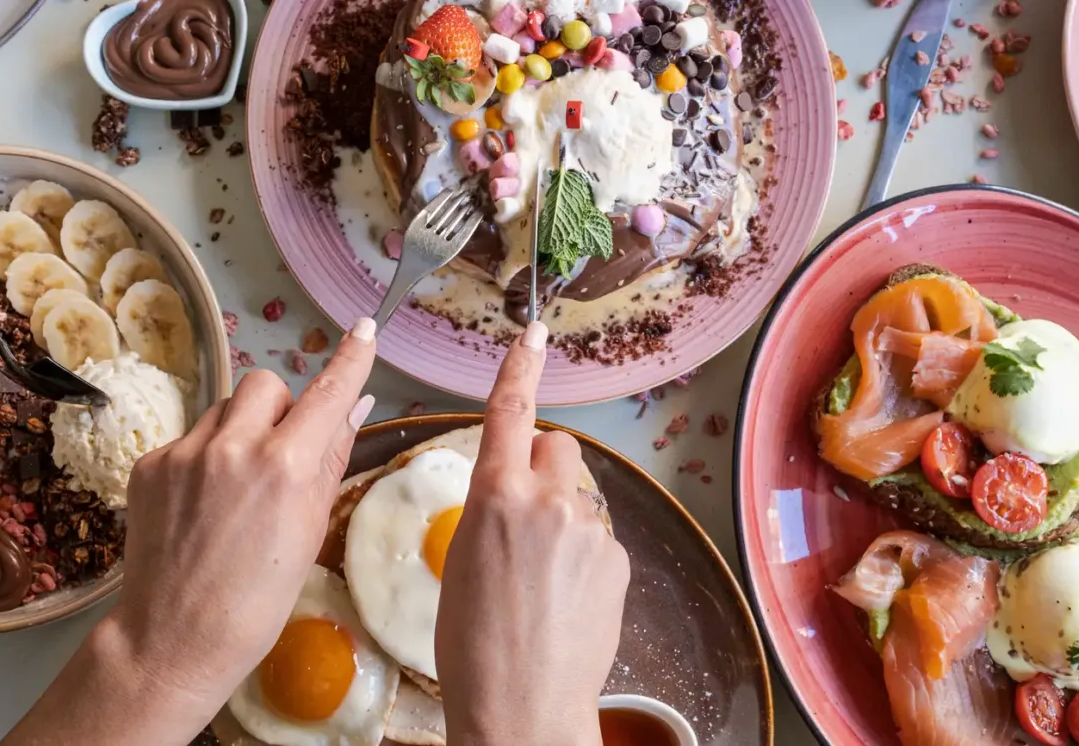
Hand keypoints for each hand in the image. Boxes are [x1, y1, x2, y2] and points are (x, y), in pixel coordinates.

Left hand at [4, 318, 379, 745]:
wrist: (173, 639)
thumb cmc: (256, 602)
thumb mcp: (309, 530)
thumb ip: (330, 460)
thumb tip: (355, 408)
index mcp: (285, 466)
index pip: (327, 393)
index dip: (350, 359)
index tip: (364, 330)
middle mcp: (234, 447)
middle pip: (266, 384)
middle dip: (280, 406)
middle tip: (281, 452)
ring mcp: (184, 453)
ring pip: (224, 409)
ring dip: (239, 432)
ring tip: (236, 491)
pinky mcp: (149, 465)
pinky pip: (189, 439)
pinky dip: (202, 462)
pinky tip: (201, 508)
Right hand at [435, 321, 630, 745]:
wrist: (521, 705)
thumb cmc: (471, 644)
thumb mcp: (460, 560)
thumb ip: (489, 510)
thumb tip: (511, 497)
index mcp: (495, 494)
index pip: (510, 410)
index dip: (521, 366)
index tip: (534, 332)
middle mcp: (549, 501)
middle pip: (555, 446)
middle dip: (541, 464)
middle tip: (520, 513)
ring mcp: (590, 530)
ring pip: (577, 496)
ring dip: (561, 517)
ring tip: (538, 578)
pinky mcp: (618, 560)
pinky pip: (596, 535)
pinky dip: (580, 554)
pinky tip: (562, 598)